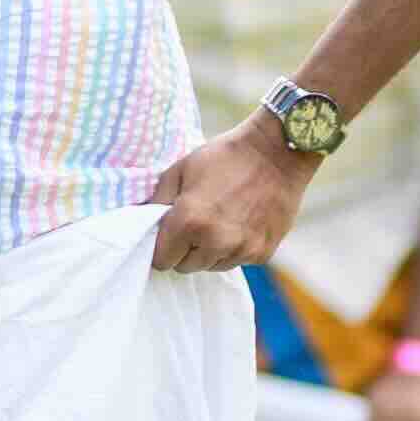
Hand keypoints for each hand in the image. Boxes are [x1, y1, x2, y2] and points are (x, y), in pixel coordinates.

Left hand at [149, 119, 305, 276]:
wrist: (277, 152)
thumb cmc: (225, 156)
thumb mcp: (181, 169)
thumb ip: (157, 200)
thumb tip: (142, 220)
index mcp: (189, 221)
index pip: (161, 260)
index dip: (161, 247)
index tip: (167, 234)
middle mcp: (215, 242)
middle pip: (184, 267)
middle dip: (183, 250)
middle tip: (193, 225)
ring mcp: (241, 250)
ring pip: (211, 266)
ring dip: (208, 251)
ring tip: (218, 222)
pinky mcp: (261, 254)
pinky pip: (236, 261)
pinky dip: (233, 249)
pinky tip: (239, 223)